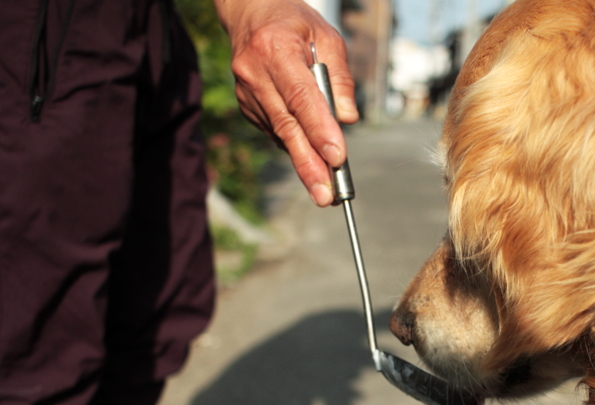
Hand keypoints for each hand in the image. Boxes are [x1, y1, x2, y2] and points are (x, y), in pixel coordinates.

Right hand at [214, 0, 357, 205]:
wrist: (250, 14)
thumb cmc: (294, 23)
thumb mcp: (326, 37)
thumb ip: (339, 77)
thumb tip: (347, 118)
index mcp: (276, 50)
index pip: (302, 97)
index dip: (319, 130)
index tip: (337, 157)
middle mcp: (255, 73)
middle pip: (287, 126)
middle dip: (308, 164)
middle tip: (326, 196)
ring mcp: (247, 92)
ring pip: (281, 134)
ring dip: (304, 162)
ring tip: (325, 190)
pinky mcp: (247, 106)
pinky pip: (276, 131)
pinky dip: (294, 144)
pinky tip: (309, 156)